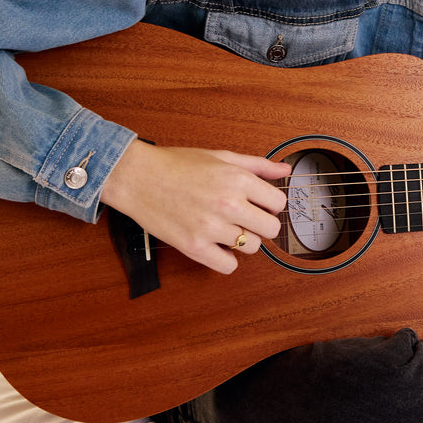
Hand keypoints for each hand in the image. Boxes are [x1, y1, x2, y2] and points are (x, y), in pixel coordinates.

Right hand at [100, 139, 290, 273]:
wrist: (137, 177)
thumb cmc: (176, 165)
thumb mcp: (220, 157)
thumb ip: (257, 165)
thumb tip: (285, 170)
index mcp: (237, 179)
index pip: (278, 203)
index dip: (269, 204)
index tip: (256, 204)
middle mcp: (228, 204)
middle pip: (271, 229)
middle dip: (260, 224)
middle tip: (243, 218)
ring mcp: (211, 228)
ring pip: (251, 248)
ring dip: (241, 240)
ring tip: (223, 228)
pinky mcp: (194, 247)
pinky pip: (228, 266)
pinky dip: (225, 259)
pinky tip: (215, 245)